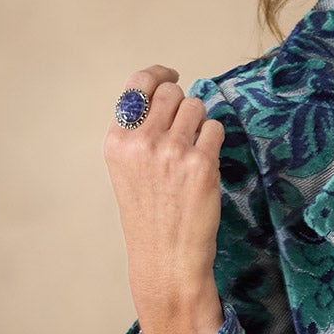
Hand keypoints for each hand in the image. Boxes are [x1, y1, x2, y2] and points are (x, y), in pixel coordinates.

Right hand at [102, 64, 226, 333]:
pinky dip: (215, 141)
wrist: (166, 258)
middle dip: (184, 105)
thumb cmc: (150, 217)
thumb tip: (167, 95)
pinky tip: (206, 164)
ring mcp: (171, 151)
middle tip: (187, 130)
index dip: (158, 75)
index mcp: (118, 141)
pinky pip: (215, 129)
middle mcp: (141, 141)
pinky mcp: (200, 163)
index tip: (171, 76)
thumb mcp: (128, 170)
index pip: (137, 85)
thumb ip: (139, 134)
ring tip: (195, 152)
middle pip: (172, 93)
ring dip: (201, 123)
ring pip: (197, 107)